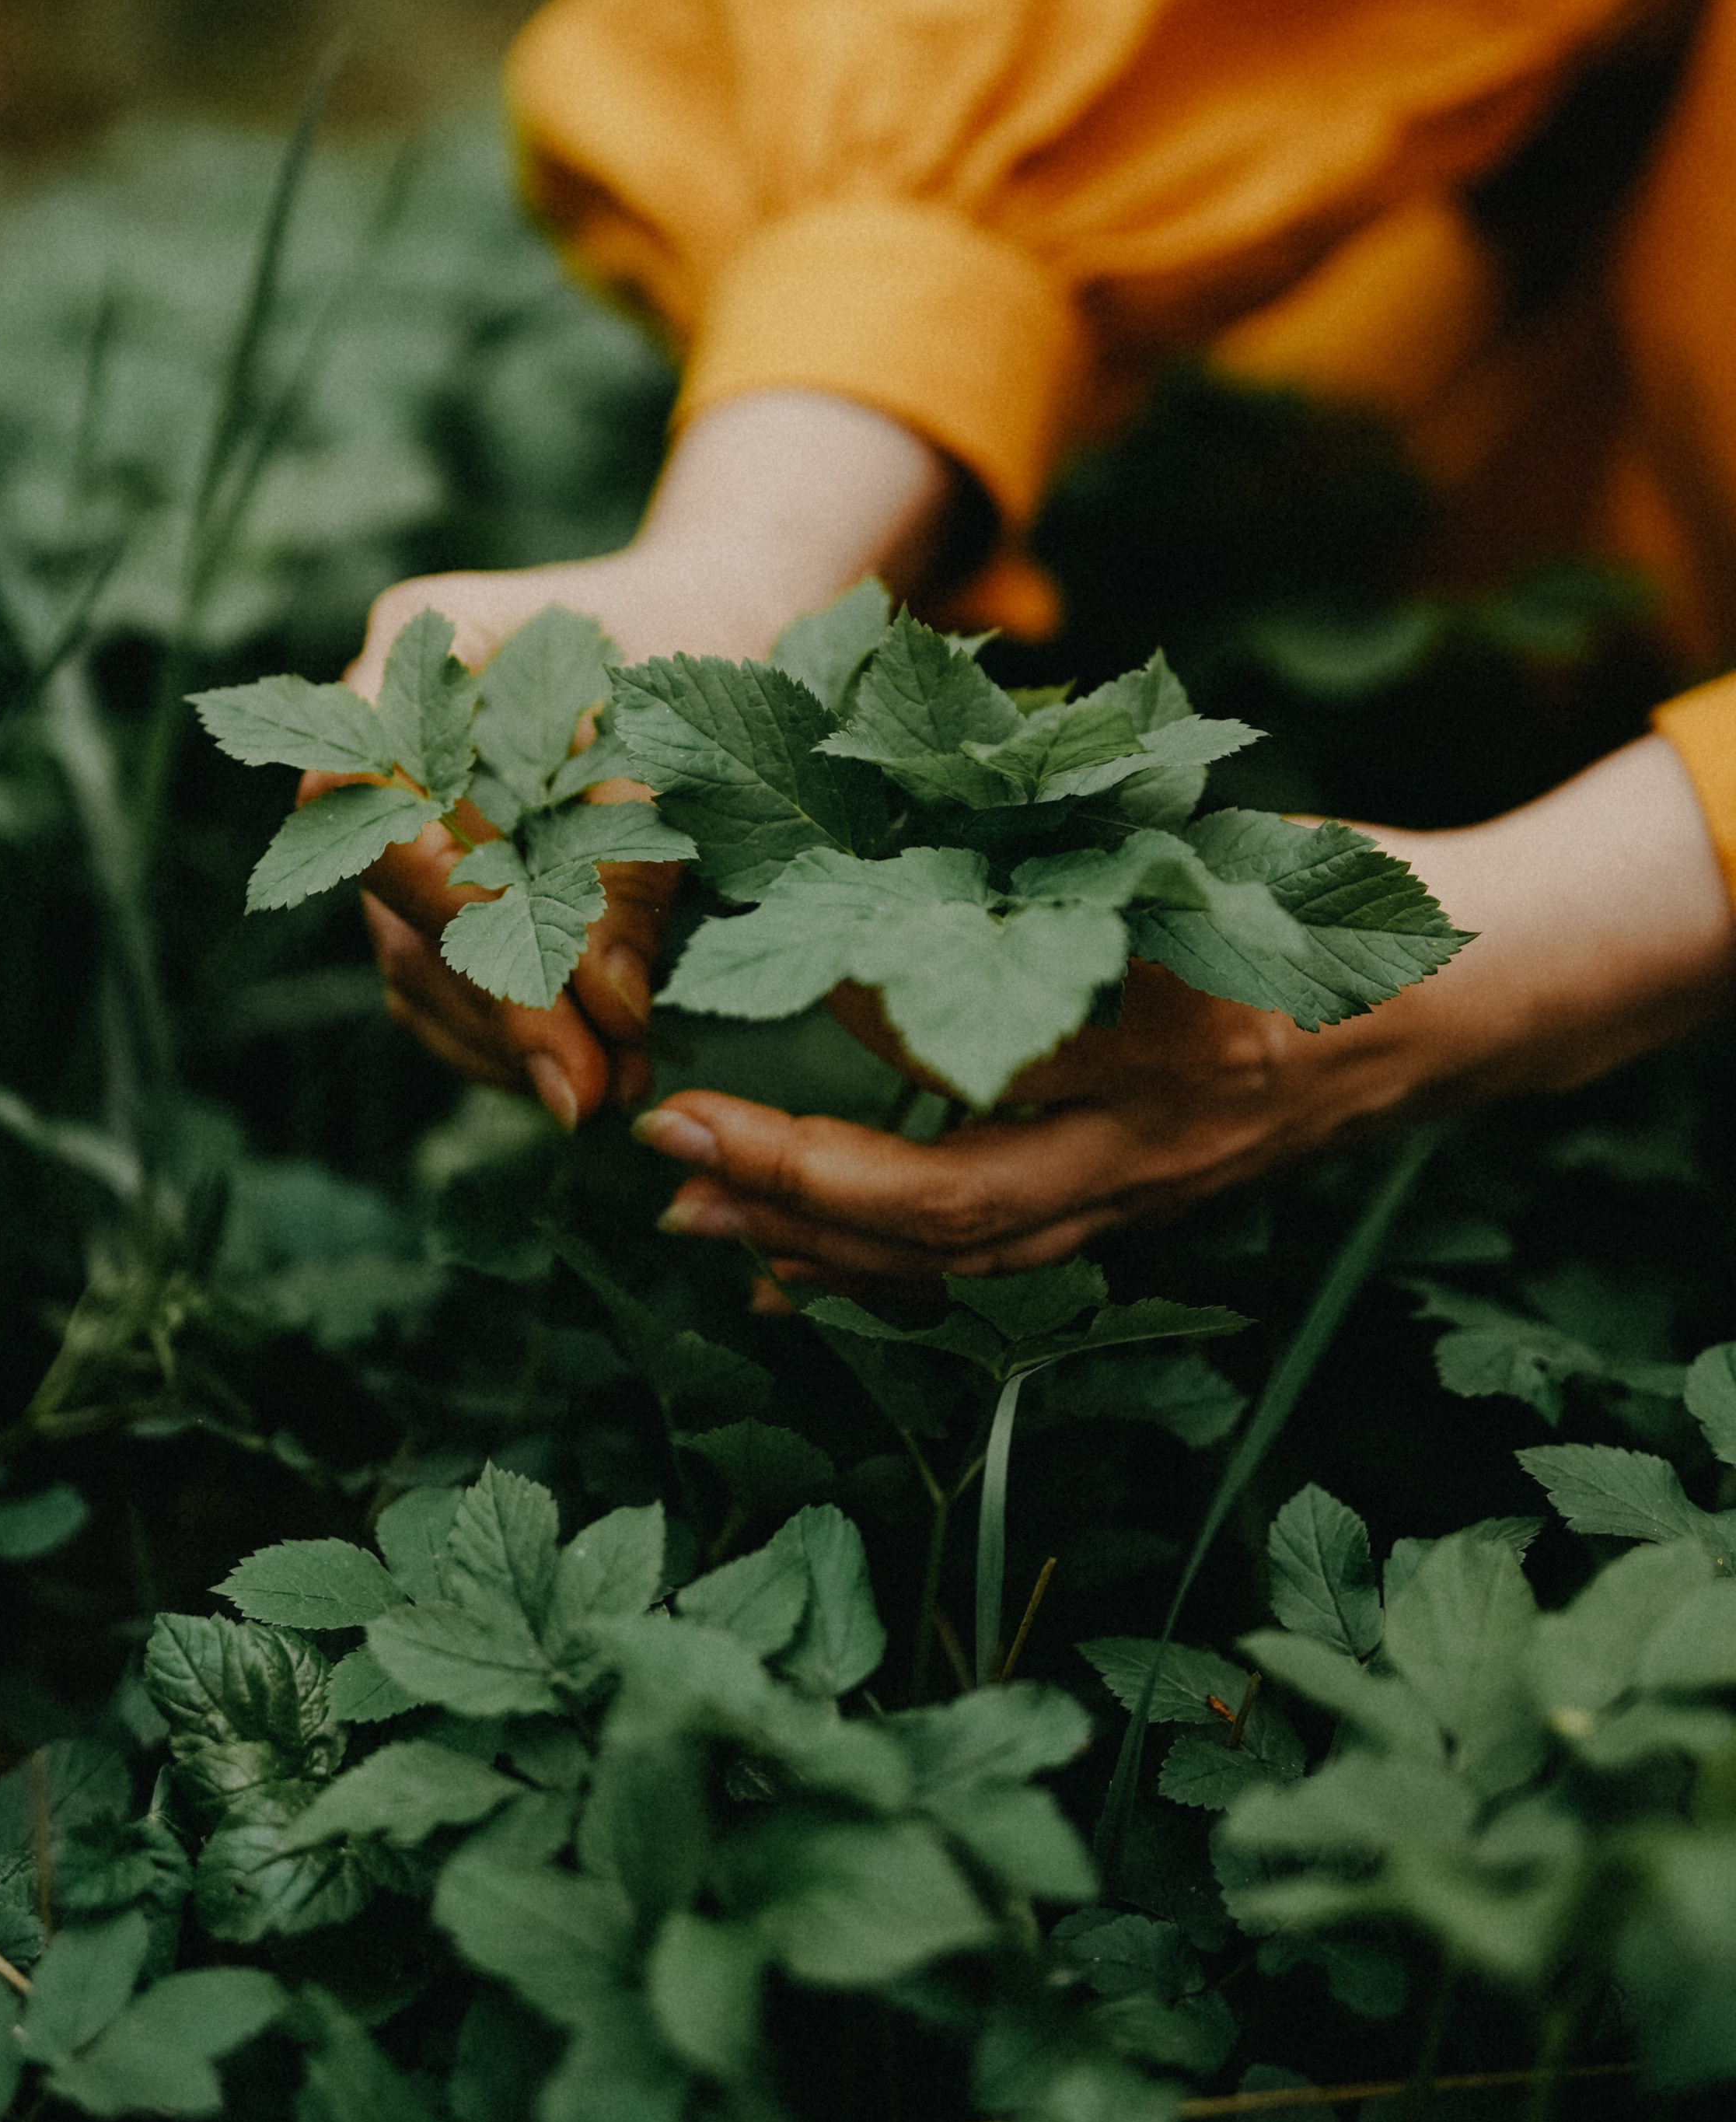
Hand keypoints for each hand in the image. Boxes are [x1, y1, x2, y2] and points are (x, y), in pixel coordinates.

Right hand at [344, 392, 960, 1127]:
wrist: (729, 621)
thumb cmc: (711, 648)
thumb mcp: (684, 746)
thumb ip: (636, 866)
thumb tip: (610, 1013)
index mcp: (422, 642)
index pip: (367, 787)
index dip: (437, 893)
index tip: (531, 981)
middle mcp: (384, 730)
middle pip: (392, 894)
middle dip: (495, 1001)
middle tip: (589, 1091)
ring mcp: (401, 812)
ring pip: (411, 957)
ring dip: (501, 1041)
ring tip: (606, 1095)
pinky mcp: (440, 881)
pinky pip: (440, 982)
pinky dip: (505, 1037)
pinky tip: (586, 1077)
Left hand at [633, 734, 1735, 1283]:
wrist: (1458, 998)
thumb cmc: (1319, 898)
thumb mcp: (1186, 862)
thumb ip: (1047, 886)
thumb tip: (871, 903)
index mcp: (1160, 1065)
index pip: (958, 1129)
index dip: (822, 1109)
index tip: (711, 1070)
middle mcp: (1149, 1158)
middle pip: (945, 1223)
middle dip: (791, 1193)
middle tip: (664, 1153)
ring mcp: (1147, 1197)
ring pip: (963, 1259)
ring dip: (819, 1243)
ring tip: (696, 1221)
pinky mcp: (1140, 1204)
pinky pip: (994, 1255)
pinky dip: (885, 1257)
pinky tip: (794, 1258)